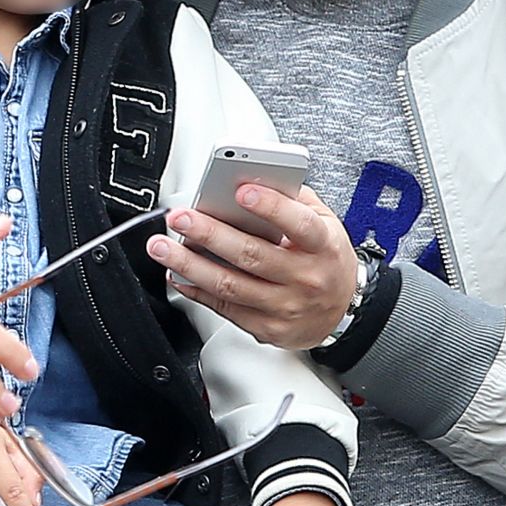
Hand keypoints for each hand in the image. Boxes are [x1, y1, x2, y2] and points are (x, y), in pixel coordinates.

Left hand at [147, 186, 357, 349]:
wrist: (342, 311)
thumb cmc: (326, 259)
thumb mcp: (325, 221)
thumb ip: (293, 198)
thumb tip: (253, 177)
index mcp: (323, 246)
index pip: (299, 224)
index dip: (271, 207)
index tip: (241, 190)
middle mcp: (305, 278)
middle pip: (251, 255)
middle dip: (210, 233)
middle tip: (181, 217)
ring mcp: (285, 306)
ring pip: (230, 285)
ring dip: (190, 264)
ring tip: (163, 247)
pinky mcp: (267, 328)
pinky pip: (225, 308)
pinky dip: (197, 290)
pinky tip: (178, 274)